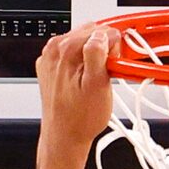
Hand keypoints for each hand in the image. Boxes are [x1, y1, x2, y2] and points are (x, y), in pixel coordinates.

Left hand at [35, 25, 116, 163]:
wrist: (64, 137)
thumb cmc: (80, 118)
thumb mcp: (97, 85)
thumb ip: (98, 54)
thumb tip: (103, 35)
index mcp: (63, 49)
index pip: (100, 30)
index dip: (115, 46)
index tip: (118, 62)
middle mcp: (53, 50)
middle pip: (91, 33)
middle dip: (105, 48)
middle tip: (110, 71)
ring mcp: (51, 59)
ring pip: (83, 43)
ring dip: (96, 55)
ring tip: (99, 77)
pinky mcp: (51, 68)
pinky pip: (74, 54)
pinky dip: (84, 62)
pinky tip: (88, 79)